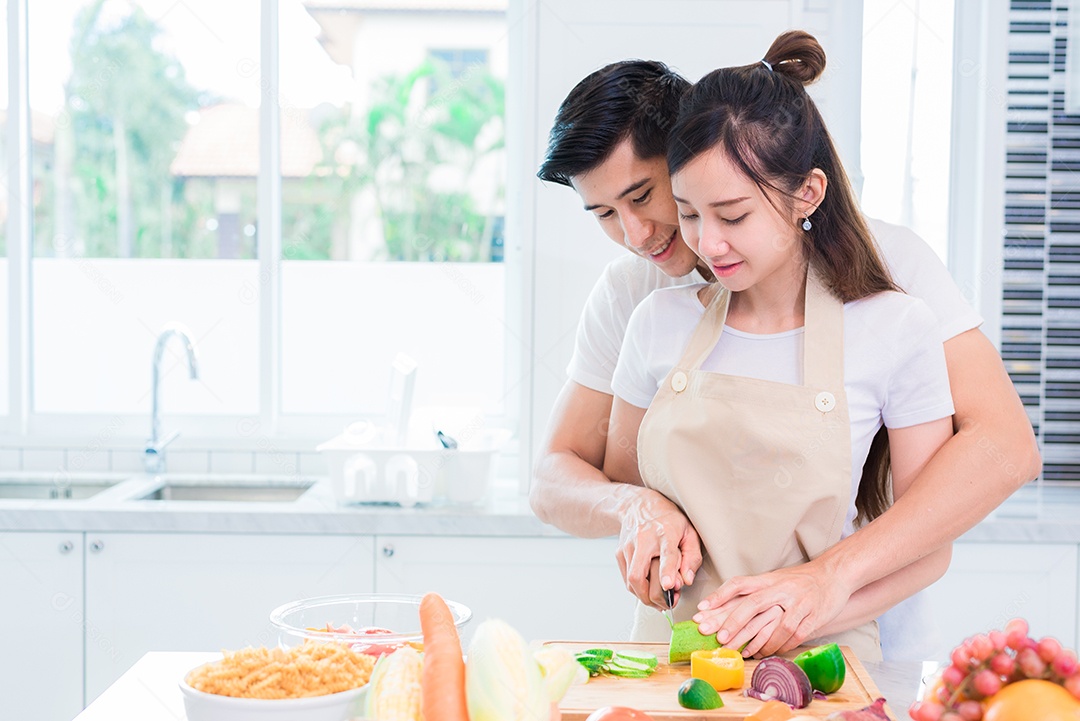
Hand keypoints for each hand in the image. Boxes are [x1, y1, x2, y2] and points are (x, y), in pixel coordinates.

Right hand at [614, 487, 702, 608]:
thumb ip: (692, 557)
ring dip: (646, 597)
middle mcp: (643, 539)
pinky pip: (627, 580)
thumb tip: (686, 580)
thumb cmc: (667, 520)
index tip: (669, 585)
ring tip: (660, 600)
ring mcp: (628, 547)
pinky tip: (649, 589)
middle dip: (653, 597)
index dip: (667, 571)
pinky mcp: (619, 553)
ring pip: (631, 582)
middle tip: (668, 603)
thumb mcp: (689, 532)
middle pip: (639, 575)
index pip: (666, 553)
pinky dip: (638, 590)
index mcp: (664, 532)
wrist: (637, 505)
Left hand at [691, 563, 853, 655]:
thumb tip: (722, 609)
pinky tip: (769, 652)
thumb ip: (754, 592)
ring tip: (743, 652)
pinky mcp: (813, 615)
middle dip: (733, 622)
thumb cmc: (799, 581)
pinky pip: (794, 634)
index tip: (701, 608)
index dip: (719, 595)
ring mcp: (798, 601)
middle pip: (752, 604)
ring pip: (774, 624)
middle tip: (719, 638)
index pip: (739, 584)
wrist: (833, 573)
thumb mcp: (774, 581)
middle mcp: (780, 588)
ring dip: (758, 641)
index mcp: (768, 579)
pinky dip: (780, 645)